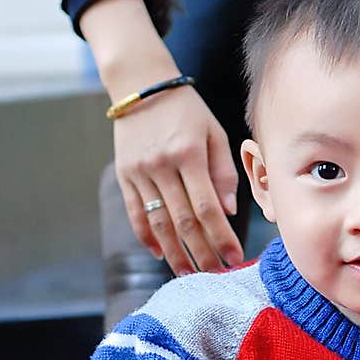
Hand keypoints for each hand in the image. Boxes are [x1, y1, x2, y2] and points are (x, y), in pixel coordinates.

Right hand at [115, 84, 242, 276]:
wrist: (140, 85)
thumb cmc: (186, 110)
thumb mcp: (213, 132)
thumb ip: (223, 172)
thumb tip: (229, 212)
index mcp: (189, 154)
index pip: (207, 207)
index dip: (221, 237)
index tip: (234, 257)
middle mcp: (162, 165)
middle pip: (184, 221)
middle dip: (202, 252)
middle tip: (215, 274)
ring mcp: (140, 172)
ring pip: (159, 223)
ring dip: (175, 253)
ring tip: (189, 273)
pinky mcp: (125, 175)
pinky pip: (136, 213)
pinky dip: (147, 237)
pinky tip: (160, 253)